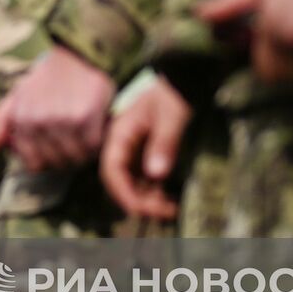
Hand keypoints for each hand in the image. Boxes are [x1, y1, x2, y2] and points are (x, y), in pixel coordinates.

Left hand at [0, 46, 115, 172]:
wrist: (75, 55)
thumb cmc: (45, 79)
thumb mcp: (16, 95)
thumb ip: (1, 120)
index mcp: (21, 120)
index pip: (35, 164)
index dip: (48, 162)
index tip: (57, 151)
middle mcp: (39, 122)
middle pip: (57, 163)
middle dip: (66, 158)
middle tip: (73, 143)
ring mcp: (63, 121)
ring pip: (76, 158)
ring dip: (83, 152)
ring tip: (84, 137)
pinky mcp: (85, 117)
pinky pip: (92, 147)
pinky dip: (97, 142)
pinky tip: (95, 129)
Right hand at [100, 78, 189, 220]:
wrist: (180, 80)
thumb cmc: (172, 93)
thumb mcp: (172, 115)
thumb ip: (165, 143)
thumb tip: (157, 175)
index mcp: (119, 134)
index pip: (112, 170)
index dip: (123, 193)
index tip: (142, 208)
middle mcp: (122, 147)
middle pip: (121, 182)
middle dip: (140, 201)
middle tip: (167, 211)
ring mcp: (133, 152)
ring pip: (133, 184)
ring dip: (149, 200)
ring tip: (172, 209)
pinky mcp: (145, 156)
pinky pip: (145, 180)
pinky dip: (155, 193)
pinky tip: (171, 200)